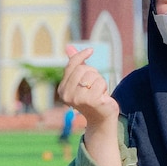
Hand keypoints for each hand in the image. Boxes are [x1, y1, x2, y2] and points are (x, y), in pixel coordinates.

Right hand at [58, 45, 120, 165]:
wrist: (101, 118)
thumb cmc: (92, 96)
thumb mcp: (82, 79)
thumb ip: (75, 64)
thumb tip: (68, 46)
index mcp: (62, 89)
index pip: (71, 65)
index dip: (81, 56)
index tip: (91, 50)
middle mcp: (67, 95)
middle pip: (83, 69)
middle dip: (93, 73)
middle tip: (94, 86)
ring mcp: (78, 99)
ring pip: (92, 75)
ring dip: (99, 81)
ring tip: (98, 92)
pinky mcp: (91, 101)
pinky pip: (100, 82)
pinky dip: (104, 87)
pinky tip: (102, 97)